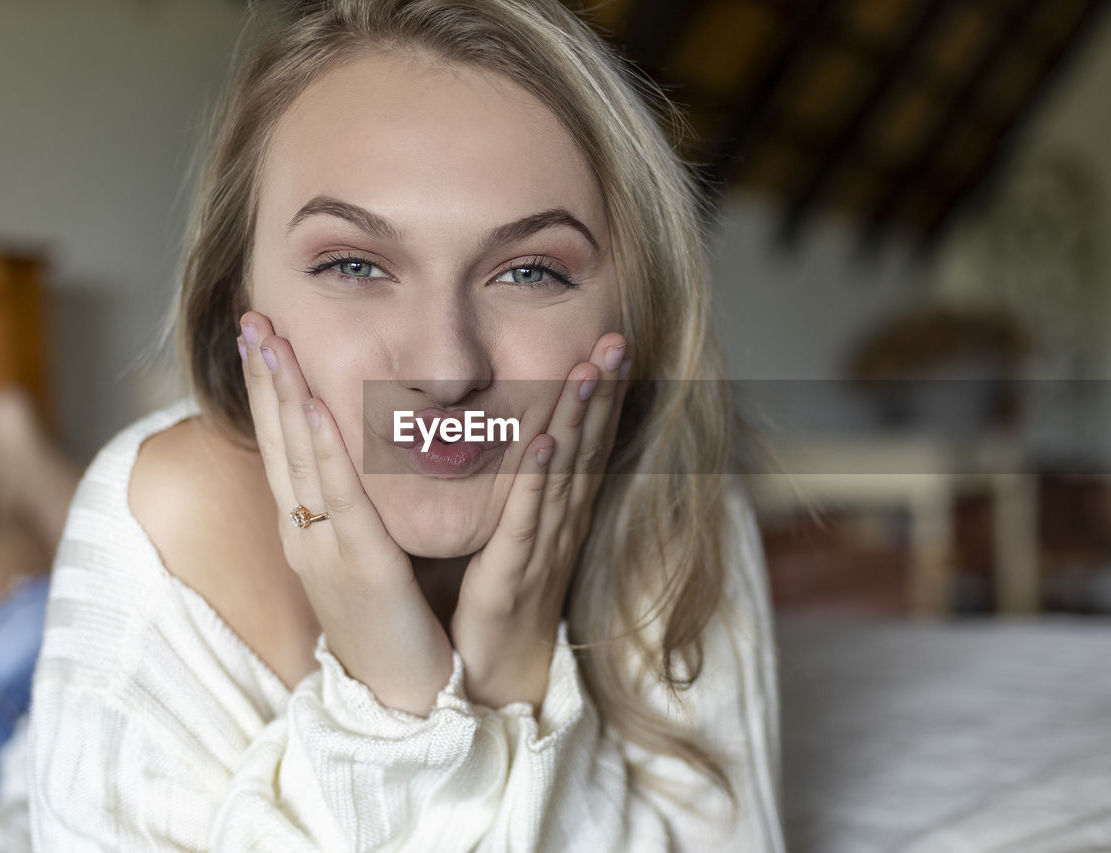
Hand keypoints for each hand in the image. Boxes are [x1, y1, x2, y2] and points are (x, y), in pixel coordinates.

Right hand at [238, 311, 453, 715]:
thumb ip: (352, 512)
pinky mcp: (359, 565)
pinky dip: (320, 449)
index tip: (260, 336)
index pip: (282, 445)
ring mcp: (324, 547)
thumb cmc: (390, 622)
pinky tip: (309, 407)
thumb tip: (349, 466)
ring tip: (267, 339)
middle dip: (263, 377)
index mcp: (307, 528)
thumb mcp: (362, 555)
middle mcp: (304, 532)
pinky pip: (337, 497)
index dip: (269, 389)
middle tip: (251, 317)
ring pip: (297, 458)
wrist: (403, 694)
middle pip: (277, 441)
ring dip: (281, 394)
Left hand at [449, 334, 629, 711]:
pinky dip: (535, 483)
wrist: (494, 676)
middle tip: (616, 339)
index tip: (614, 341)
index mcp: (564, 512)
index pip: (591, 442)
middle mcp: (562, 525)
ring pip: (565, 477)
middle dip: (603, 392)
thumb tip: (532, 428)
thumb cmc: (503, 597)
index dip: (606, 393)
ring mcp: (541, 551)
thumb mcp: (521, 531)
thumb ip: (529, 483)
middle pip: (589, 449)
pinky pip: (525, 524)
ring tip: (588, 370)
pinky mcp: (510, 578)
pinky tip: (543, 443)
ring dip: (578, 422)